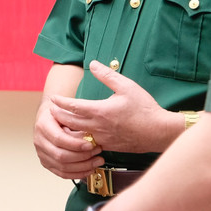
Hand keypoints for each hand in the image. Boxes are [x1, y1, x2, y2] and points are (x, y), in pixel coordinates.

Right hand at [33, 93, 104, 179]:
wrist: (49, 117)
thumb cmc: (59, 113)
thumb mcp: (66, 112)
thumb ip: (75, 123)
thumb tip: (89, 137)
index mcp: (43, 125)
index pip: (59, 139)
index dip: (75, 144)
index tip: (90, 145)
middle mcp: (39, 141)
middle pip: (60, 155)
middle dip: (82, 156)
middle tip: (97, 152)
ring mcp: (42, 154)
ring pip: (62, 167)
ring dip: (82, 167)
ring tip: (96, 161)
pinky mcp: (46, 163)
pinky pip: (62, 174)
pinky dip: (77, 174)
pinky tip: (88, 170)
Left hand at [60, 62, 184, 153]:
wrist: (159, 132)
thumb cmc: (144, 108)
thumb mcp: (127, 86)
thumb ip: (107, 75)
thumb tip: (93, 64)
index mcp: (100, 111)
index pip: (72, 106)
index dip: (60, 102)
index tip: (53, 98)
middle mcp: (98, 127)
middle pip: (69, 122)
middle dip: (58, 115)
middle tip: (51, 109)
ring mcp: (102, 138)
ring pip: (76, 135)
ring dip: (66, 128)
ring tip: (59, 122)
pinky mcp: (108, 146)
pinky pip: (88, 143)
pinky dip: (79, 138)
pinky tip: (77, 134)